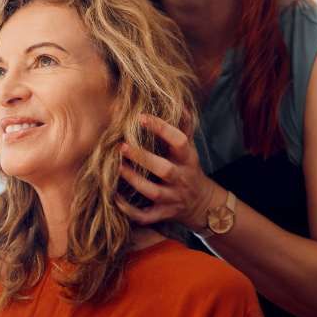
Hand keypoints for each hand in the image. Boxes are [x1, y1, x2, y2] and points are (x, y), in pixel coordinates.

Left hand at [116, 114, 220, 228]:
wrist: (203, 204)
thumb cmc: (189, 169)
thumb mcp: (190, 149)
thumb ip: (184, 126)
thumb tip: (177, 101)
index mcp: (188, 159)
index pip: (179, 141)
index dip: (162, 128)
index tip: (141, 117)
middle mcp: (181, 178)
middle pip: (165, 169)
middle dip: (143, 158)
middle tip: (121, 146)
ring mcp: (173, 198)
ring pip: (153, 192)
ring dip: (134, 180)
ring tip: (115, 168)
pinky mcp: (163, 214)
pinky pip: (145, 215)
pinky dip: (129, 210)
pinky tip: (114, 197)